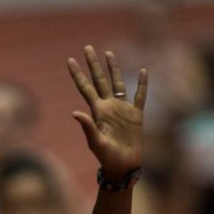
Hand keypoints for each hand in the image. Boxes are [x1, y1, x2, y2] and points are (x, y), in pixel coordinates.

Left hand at [68, 46, 145, 178]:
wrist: (123, 166)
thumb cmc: (107, 157)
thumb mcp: (95, 142)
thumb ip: (87, 126)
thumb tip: (74, 112)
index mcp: (97, 112)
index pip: (85, 88)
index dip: (78, 74)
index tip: (70, 60)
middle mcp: (109, 106)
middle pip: (99, 80)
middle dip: (93, 64)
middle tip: (87, 47)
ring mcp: (122, 109)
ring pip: (118, 83)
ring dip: (113, 68)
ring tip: (108, 53)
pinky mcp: (136, 115)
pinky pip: (140, 96)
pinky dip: (142, 84)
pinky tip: (143, 71)